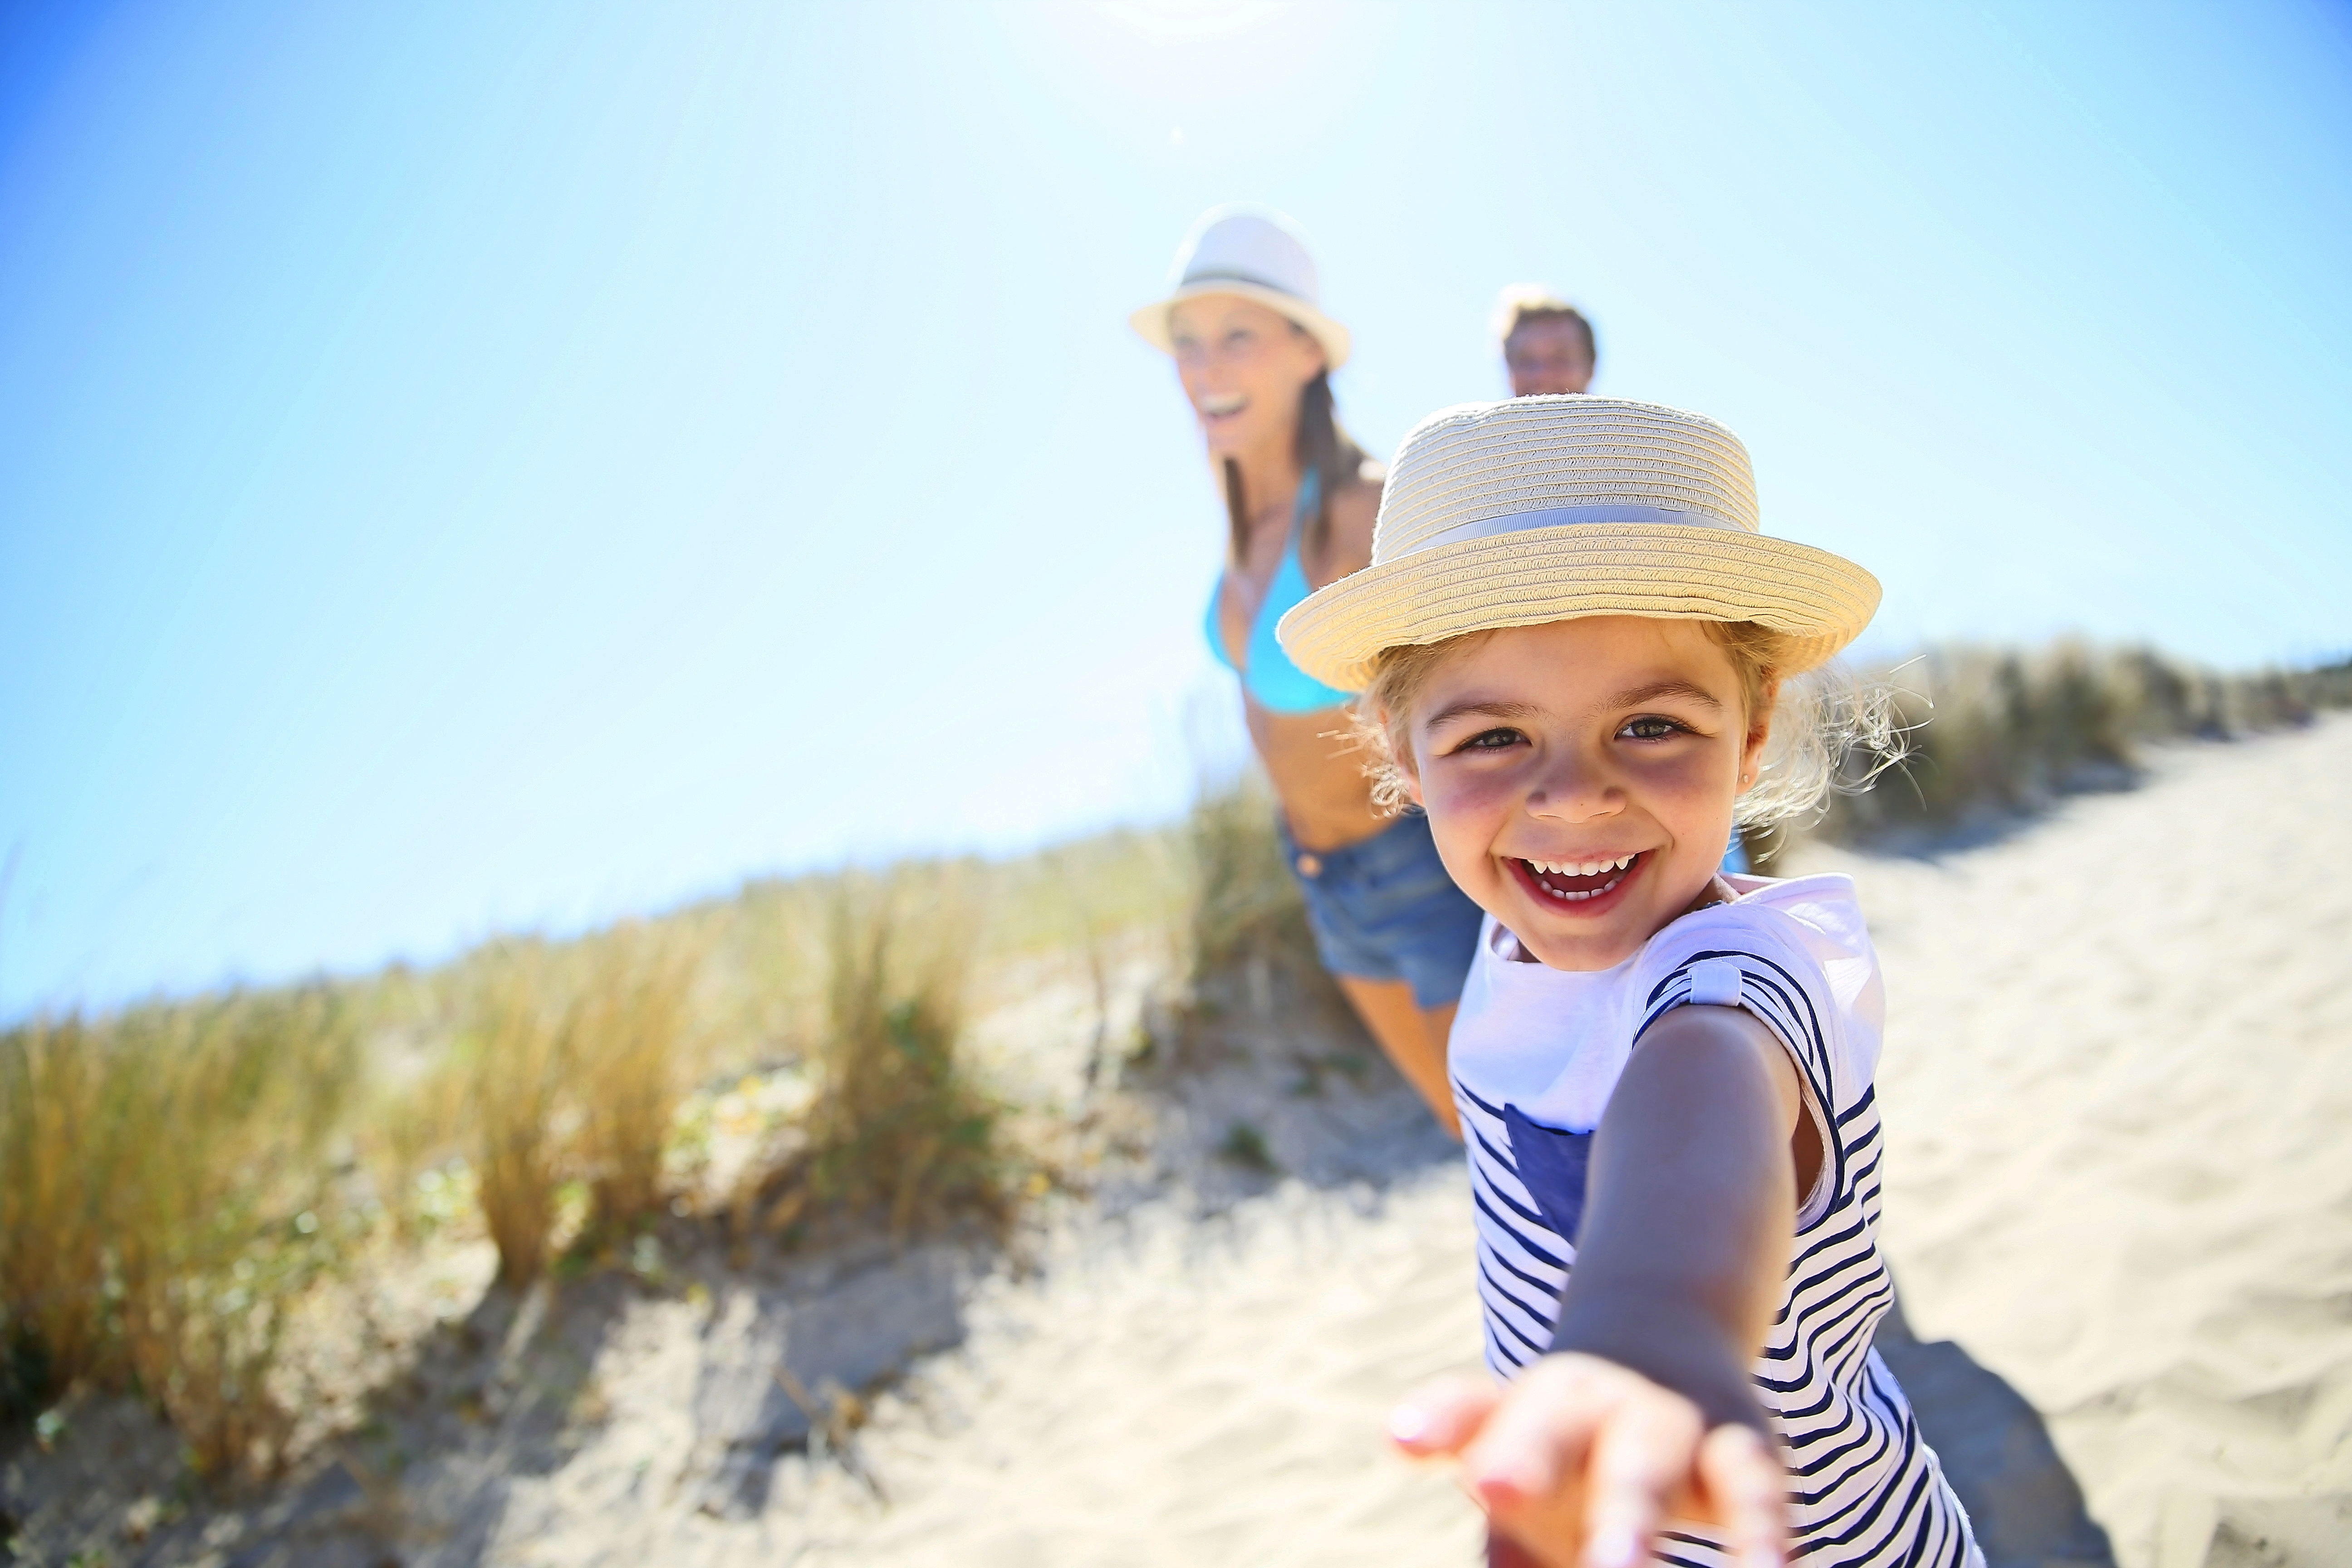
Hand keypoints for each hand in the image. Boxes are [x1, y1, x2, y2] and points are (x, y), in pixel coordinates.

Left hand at [1389, 1355, 1786, 1567]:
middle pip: (1553, 1428)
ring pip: (1647, 1466)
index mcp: (1521, 1407)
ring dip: (1632, 1517)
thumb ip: (1510, 1541)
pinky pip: (1751, 1495)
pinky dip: (1762, 1538)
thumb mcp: (1526, 1472)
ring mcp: (1664, 1421)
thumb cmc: (1569, 1443)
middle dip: (1530, 1464)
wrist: (1664, 1334)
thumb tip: (1495, 1565)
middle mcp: (1588, 1404)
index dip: (1439, 1422)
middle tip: (1495, 1490)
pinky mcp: (1741, 1451)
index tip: (1403, 1439)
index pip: (1470, 1409)